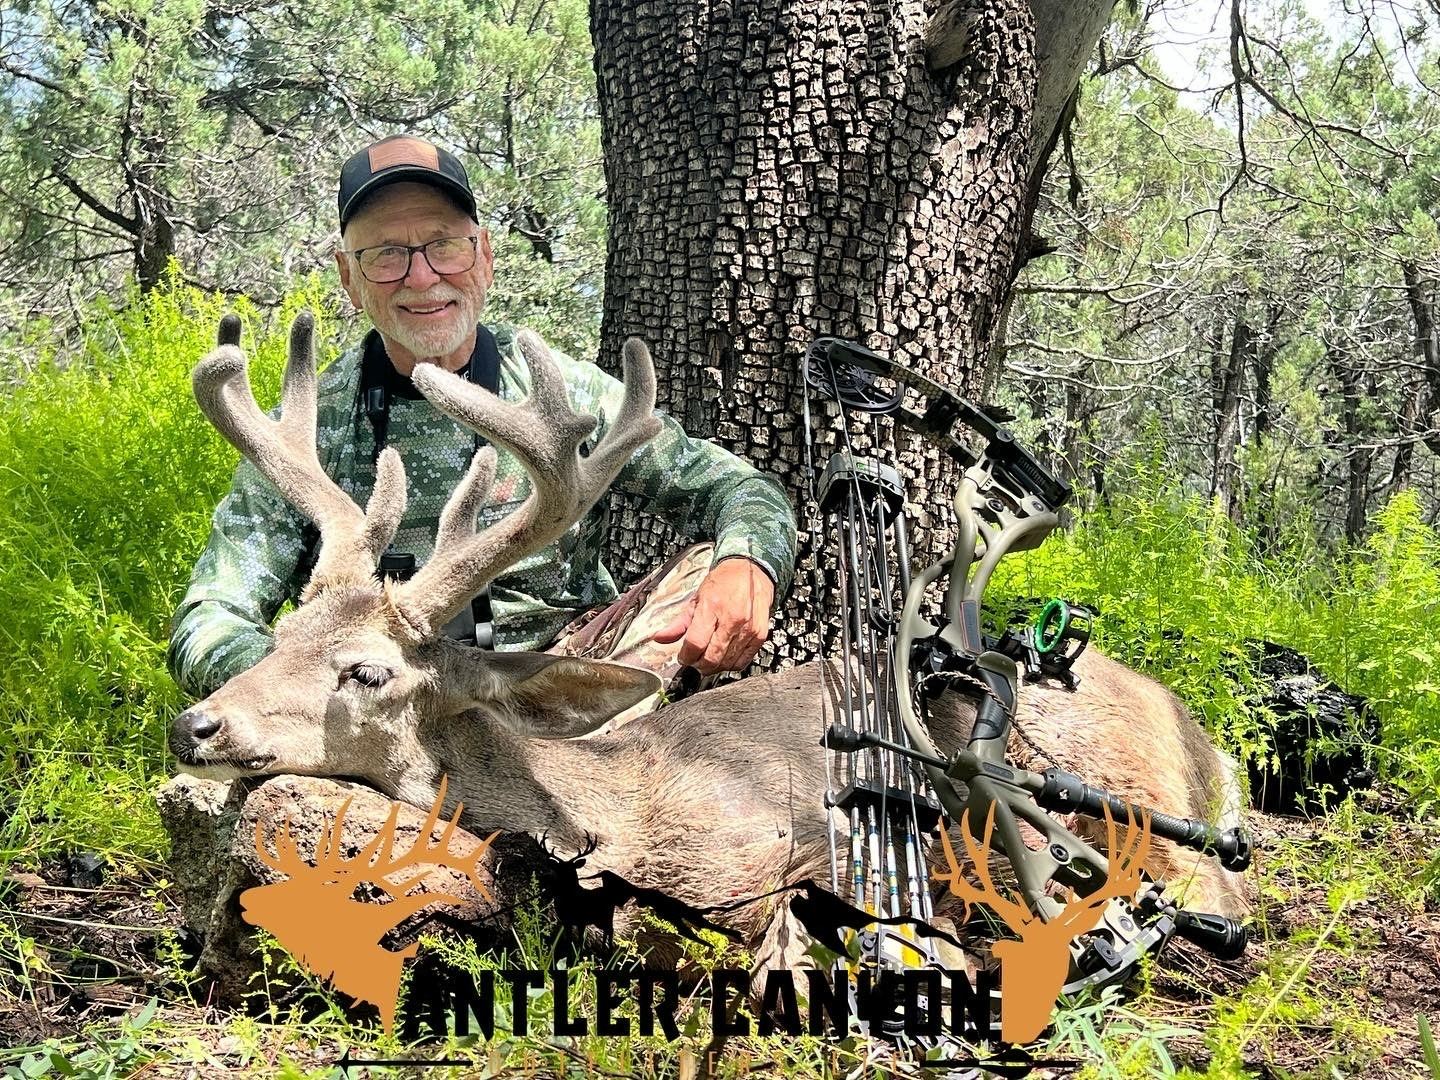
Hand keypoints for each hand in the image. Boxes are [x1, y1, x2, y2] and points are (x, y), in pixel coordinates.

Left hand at [652, 557, 774, 674]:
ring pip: (726, 663)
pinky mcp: (759, 635)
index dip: (686, 657)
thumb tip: (659, 638)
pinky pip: (743, 662)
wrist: (750, 569)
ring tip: (708, 659)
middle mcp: (731, 619)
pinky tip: (724, 657)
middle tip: (695, 660)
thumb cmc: (723, 582)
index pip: (695, 644)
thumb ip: (678, 623)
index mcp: (711, 608)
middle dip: (698, 665)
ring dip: (714, 667)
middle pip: (711, 658)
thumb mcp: (696, 598)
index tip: (683, 657)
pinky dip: (731, 665)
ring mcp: (747, 629)